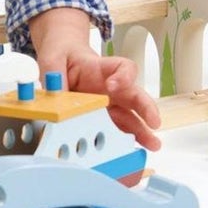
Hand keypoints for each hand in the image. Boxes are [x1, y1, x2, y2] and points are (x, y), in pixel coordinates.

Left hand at [27, 7, 161, 151]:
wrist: (61, 61)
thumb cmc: (63, 56)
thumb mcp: (53, 58)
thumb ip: (53, 73)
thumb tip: (55, 93)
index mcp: (101, 68)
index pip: (123, 67)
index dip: (124, 76)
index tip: (114, 85)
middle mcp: (112, 87)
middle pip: (135, 95)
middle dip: (146, 109)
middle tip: (154, 121)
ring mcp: (109, 104)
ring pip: (130, 116)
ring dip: (141, 131)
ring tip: (152, 144)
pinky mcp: (102, 118)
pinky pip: (115, 129)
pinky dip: (121, 141)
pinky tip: (128, 151)